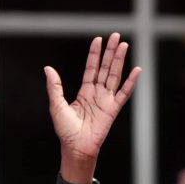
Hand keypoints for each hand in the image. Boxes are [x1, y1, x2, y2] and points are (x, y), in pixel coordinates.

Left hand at [44, 33, 141, 166]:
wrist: (75, 147)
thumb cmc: (65, 130)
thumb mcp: (56, 105)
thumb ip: (54, 86)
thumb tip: (48, 68)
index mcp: (84, 92)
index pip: (91, 68)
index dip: (94, 55)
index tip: (98, 40)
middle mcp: (97, 94)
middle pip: (105, 68)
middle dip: (110, 52)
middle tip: (116, 36)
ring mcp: (106, 100)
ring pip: (114, 76)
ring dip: (119, 61)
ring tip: (124, 45)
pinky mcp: (113, 109)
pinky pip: (124, 93)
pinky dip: (131, 82)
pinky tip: (136, 70)